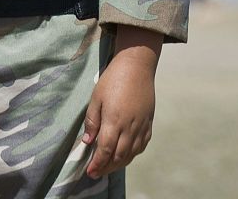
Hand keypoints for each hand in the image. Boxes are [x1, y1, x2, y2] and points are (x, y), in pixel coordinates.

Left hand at [83, 26, 161, 179]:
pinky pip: (142, 145)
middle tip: (96, 172)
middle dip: (107, 167)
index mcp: (114, 121)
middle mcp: (130, 127)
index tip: (89, 172)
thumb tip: (88, 142)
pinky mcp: (149, 123)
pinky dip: (133, 154)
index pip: (105, 151)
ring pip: (131, 154)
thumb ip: (92, 120)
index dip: (97, 164)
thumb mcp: (96, 96)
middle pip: (119, 157)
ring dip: (119, 163)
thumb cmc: (113, 78)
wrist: (136, 66)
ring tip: (108, 166)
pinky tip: (126, 154)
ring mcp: (142, 126)